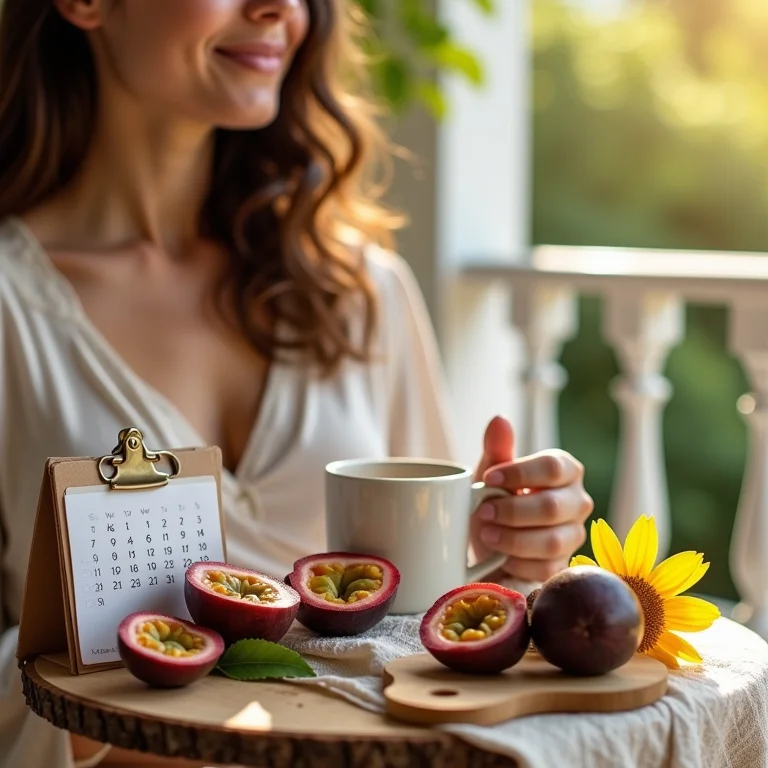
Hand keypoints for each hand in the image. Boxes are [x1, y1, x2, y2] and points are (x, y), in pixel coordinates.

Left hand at [470, 416, 592, 582]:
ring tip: (486, 534)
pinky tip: (500, 557)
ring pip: (551, 541)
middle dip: (511, 511)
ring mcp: (574, 534)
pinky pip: (546, 568)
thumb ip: (497, 449)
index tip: (488, 477)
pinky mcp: (564, 565)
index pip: (552, 467)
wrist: (490, 542)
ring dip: (512, 538)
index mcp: (565, 470)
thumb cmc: (497, 499)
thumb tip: (499, 420)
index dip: (519, 473)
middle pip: (551, 507)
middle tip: (482, 511)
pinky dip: (518, 563)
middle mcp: (578, 501)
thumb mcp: (492, 473)